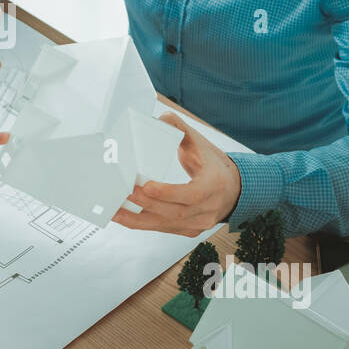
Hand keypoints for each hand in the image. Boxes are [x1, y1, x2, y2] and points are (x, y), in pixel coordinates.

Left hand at [111, 112, 241, 236]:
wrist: (233, 190)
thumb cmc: (214, 167)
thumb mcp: (201, 144)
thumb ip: (181, 129)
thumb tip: (162, 117)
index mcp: (214, 186)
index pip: (192, 194)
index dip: (168, 192)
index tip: (147, 186)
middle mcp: (208, 209)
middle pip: (175, 212)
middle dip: (147, 204)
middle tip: (125, 193)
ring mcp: (199, 223)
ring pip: (166, 224)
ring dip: (138, 219)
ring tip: (115, 211)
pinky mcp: (188, 230)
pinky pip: (163, 229)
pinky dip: (142, 224)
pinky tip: (124, 217)